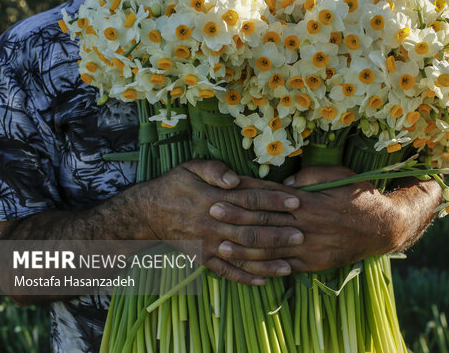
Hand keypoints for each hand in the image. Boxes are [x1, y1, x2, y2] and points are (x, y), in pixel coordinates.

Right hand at [130, 159, 304, 284]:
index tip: (296, 202)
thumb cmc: (174, 185)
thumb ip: (215, 169)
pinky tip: (264, 282)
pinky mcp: (202, 259)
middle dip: (278, 232)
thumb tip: (235, 178)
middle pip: (251, 228)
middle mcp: (213, 223)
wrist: (146, 212)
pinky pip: (225, 272)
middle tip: (302, 235)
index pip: (250, 199)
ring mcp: (208, 244)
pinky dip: (244, 278)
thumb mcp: (191, 167)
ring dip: (267, 260)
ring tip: (291, 263)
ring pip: (242, 253)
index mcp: (213, 198)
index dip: (274, 200)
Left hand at [210, 166, 400, 271]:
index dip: (245, 194)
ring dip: (243, 247)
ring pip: (269, 249)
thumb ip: (310, 177)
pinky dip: (263, 268)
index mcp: (310, 202)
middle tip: (211, 213)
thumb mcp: (340, 175)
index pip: (270, 197)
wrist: (383, 228)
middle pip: (264, 222)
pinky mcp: (313, 264)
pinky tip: (246, 268)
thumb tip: (283, 184)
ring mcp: (309, 248)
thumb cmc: (360, 197)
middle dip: (236, 218)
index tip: (223, 190)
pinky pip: (284, 268)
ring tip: (220, 245)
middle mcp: (306, 226)